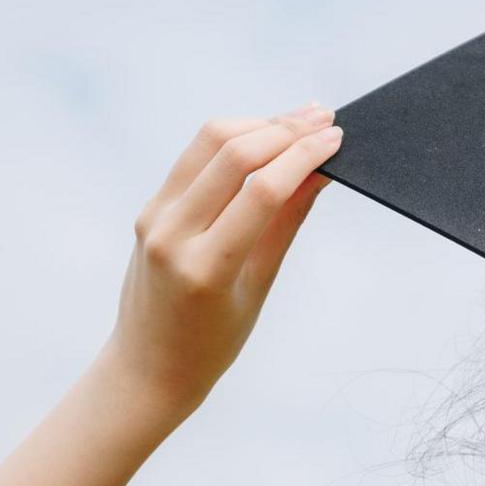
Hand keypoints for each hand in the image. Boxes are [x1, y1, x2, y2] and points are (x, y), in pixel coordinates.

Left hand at [104, 103, 343, 421]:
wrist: (148, 366)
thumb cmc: (213, 342)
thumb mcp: (259, 287)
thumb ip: (286, 222)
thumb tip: (319, 171)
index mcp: (206, 267)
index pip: (262, 190)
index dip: (303, 155)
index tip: (336, 138)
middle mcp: (172, 234)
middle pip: (233, 154)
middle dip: (284, 129)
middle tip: (324, 119)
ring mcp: (154, 217)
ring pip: (209, 143)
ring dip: (258, 124)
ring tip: (299, 121)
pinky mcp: (149, 208)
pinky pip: (193, 158)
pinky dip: (232, 140)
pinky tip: (263, 137)